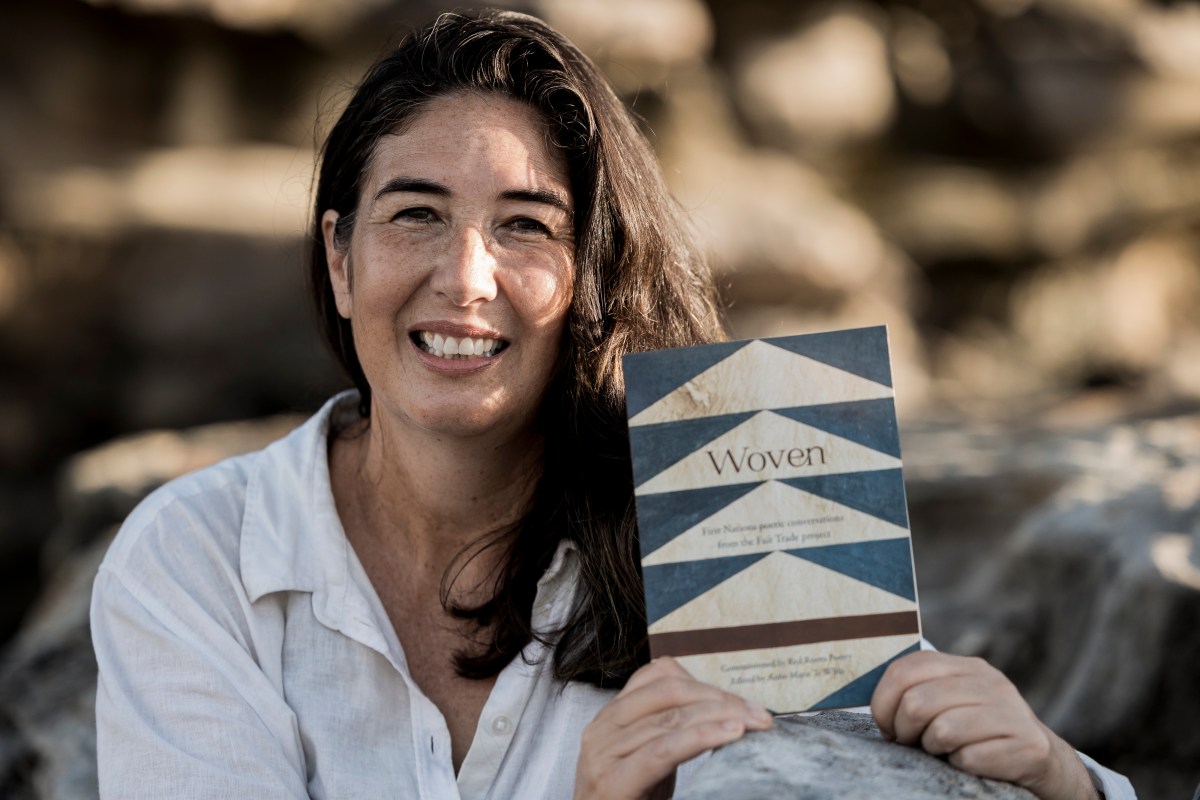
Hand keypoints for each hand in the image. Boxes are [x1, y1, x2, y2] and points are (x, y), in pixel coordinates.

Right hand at [574, 656, 772, 799]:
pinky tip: (729, 735)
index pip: (659, 676)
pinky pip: (663, 749)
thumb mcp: (650, 758)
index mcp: (611, 716)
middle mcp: (602, 727)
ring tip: (753, 724)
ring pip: (671, 718)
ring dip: (721, 717)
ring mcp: (603, 753)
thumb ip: (671, 731)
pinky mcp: (612, 781)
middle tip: (759, 713)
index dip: (704, 682)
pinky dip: (701, 737)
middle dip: (720, 698)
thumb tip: (725, 709)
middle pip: (669, 692)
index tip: (741, 699)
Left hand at [871, 651, 1098, 799]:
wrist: (1040, 760)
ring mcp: (1011, 712)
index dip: (882, 702)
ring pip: (941, 731)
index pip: (905, 670)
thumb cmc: (977, 733)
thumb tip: (877, 708)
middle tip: (914, 742)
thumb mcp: (950, 702)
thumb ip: (918, 692)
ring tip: (945, 751)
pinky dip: (961, 766)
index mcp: (965, 666)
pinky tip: (972, 762)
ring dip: (934, 749)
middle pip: (916, 702)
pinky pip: (969, 759)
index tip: (886, 725)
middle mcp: (990, 683)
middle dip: (904, 730)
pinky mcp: (1027, 745)